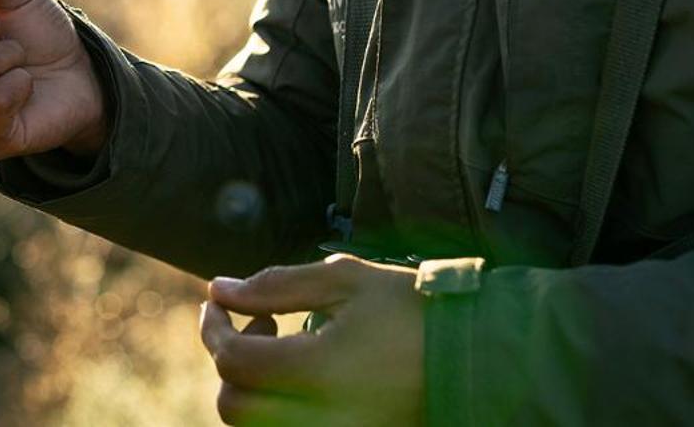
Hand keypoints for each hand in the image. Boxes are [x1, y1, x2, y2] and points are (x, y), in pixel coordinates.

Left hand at [200, 255, 423, 426]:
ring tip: (278, 345)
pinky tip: (299, 371)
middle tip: (256, 323)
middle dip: (228, 362)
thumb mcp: (346, 281)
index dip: (214, 328)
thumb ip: (276, 285)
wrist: (479, 357)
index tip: (219, 301)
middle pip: (236, 408)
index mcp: (321, 372)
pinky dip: (277, 405)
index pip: (235, 362)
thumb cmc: (415, 310)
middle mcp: (323, 417)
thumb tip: (219, 290)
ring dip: (249, 387)